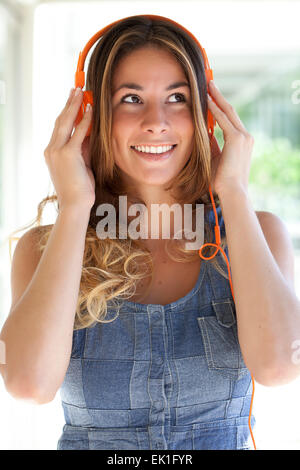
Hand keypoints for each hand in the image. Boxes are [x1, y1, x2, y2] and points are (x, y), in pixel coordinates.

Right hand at [43, 88, 94, 210]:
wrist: (75, 205)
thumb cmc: (79, 189)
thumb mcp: (80, 164)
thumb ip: (82, 148)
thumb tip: (89, 133)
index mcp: (51, 152)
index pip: (59, 127)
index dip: (66, 112)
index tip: (73, 100)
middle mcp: (51, 149)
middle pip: (60, 120)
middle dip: (69, 103)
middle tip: (76, 89)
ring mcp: (57, 151)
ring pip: (66, 122)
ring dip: (74, 105)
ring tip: (80, 91)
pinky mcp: (68, 154)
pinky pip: (78, 132)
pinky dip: (85, 120)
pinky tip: (90, 109)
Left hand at [207, 81, 253, 195]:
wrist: (231, 190)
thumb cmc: (222, 180)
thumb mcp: (215, 158)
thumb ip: (212, 144)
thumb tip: (204, 133)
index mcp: (242, 141)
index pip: (230, 119)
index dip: (220, 106)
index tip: (212, 96)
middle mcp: (246, 136)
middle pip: (230, 111)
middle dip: (219, 96)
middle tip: (209, 83)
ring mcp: (243, 136)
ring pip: (228, 111)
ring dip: (217, 98)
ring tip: (208, 85)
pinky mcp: (237, 138)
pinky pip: (223, 119)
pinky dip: (214, 109)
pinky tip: (206, 100)